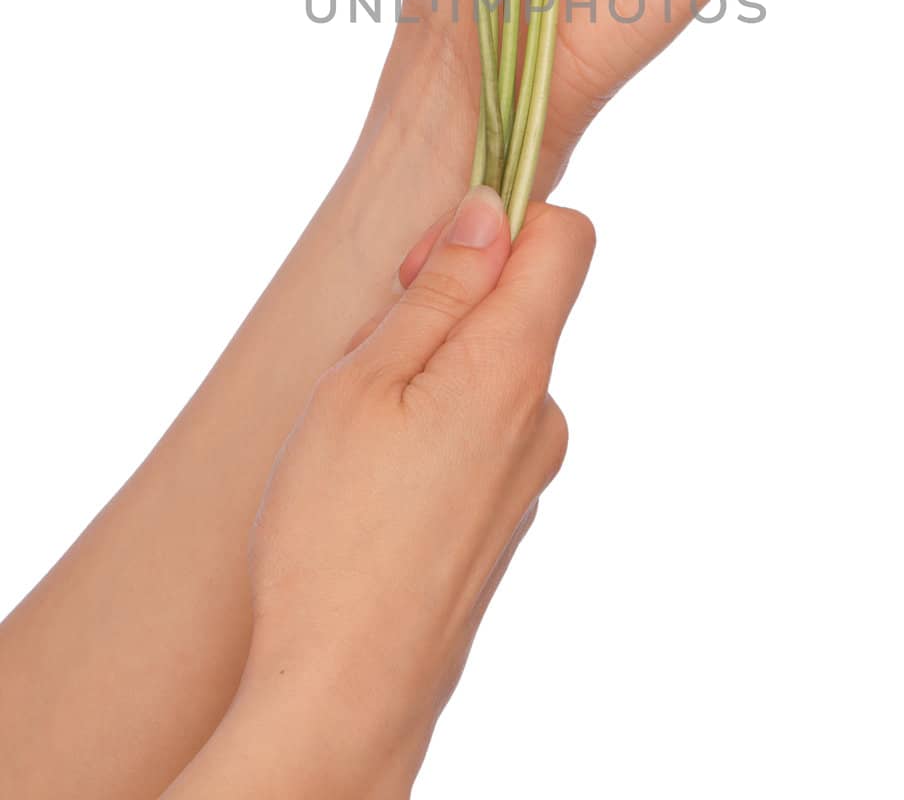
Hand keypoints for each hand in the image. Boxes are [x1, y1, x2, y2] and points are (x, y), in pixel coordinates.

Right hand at [163, 193, 593, 797]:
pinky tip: (376, 487)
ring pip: (489, 371)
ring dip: (429, 374)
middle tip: (362, 367)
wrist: (348, 695)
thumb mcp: (365, 383)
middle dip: (444, 305)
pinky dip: (434, 429)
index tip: (424, 265)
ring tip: (357, 442)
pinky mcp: (505, 513)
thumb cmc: (335, 535)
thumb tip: (490, 210)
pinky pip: (482, 431)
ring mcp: (531, 471)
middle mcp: (545, 415)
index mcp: (515, 368)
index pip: (566, 238)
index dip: (497, 222)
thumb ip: (439, 290)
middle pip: (518, 304)